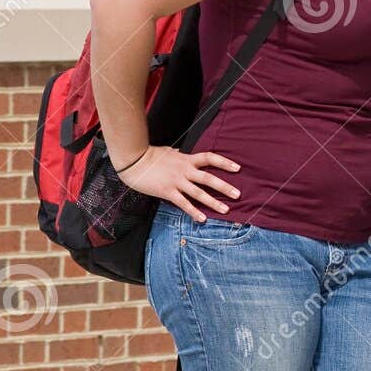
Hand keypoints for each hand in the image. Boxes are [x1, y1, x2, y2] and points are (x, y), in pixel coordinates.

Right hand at [117, 145, 240, 222]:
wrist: (133, 160)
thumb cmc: (149, 155)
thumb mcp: (168, 152)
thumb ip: (178, 155)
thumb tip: (180, 153)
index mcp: (187, 159)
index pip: (210, 158)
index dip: (225, 162)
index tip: (238, 168)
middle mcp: (185, 170)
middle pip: (209, 178)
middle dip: (225, 187)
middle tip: (238, 195)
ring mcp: (176, 181)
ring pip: (199, 193)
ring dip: (213, 202)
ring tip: (226, 210)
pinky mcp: (167, 192)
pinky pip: (183, 203)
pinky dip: (193, 211)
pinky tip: (202, 219)